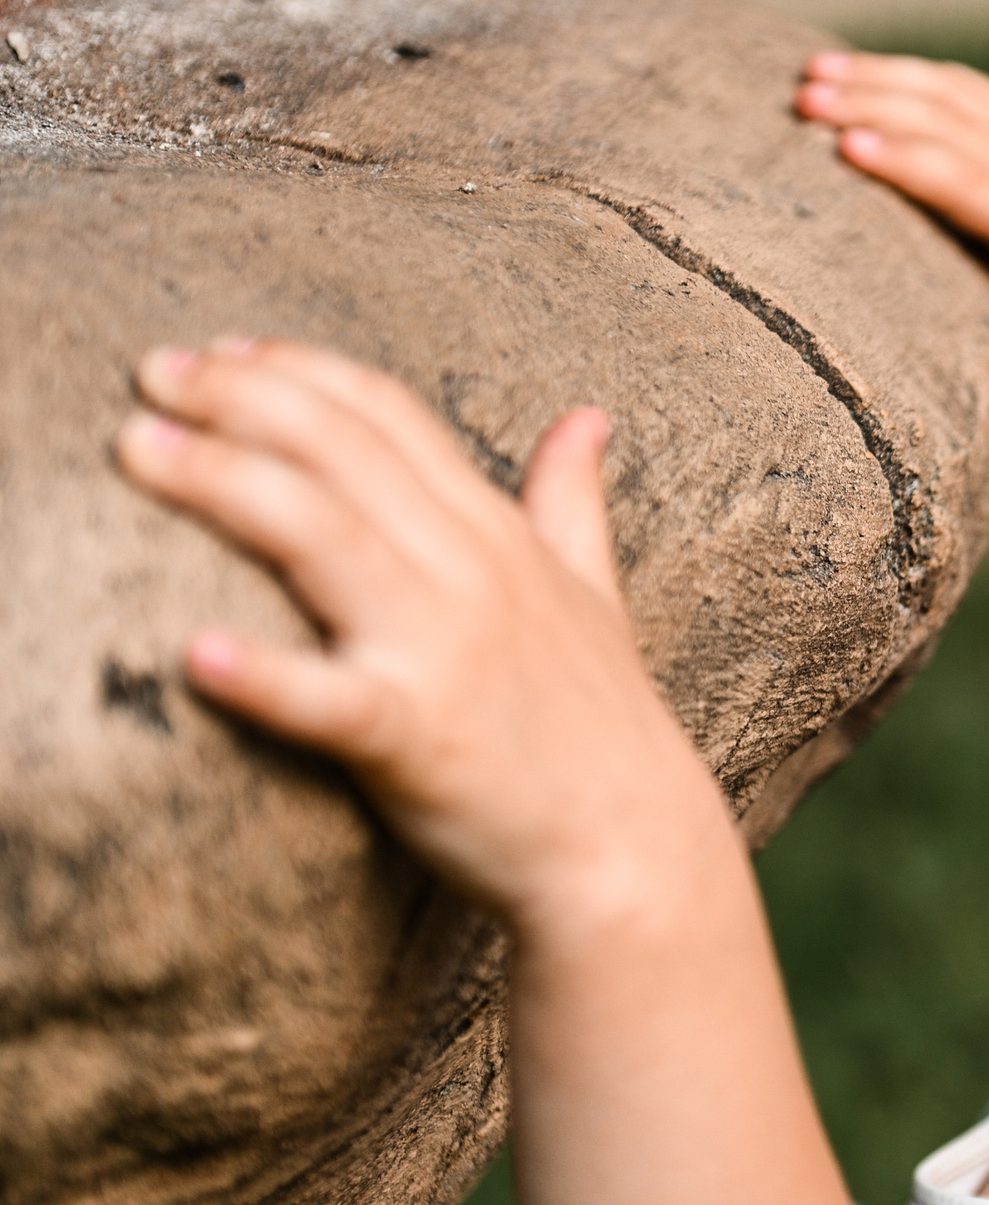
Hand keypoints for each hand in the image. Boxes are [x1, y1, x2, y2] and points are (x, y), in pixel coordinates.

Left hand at [114, 338, 732, 935]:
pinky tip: (194, 654)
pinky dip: (264, 676)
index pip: (388, 416)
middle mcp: (470, 573)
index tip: (217, 352)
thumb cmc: (601, 728)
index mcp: (496, 535)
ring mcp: (445, 650)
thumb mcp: (594, 594)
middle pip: (340, 451)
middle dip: (236, 398)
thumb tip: (588, 418)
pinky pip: (334, 699)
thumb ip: (571, 502)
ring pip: (322, 536)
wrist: (635, 851)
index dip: (297, 371)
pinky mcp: (418, 737)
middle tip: (149, 374)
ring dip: (222, 481)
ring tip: (137, 447)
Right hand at [797, 50, 988, 408]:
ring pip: (953, 98)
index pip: (971, 183)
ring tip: (810, 74)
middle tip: (804, 101)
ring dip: (884, 78)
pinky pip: (966, 94)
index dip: (910, 162)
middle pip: (951, 126)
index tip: (848, 145)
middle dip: (877, 107)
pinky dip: (913, 75)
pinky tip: (859, 68)